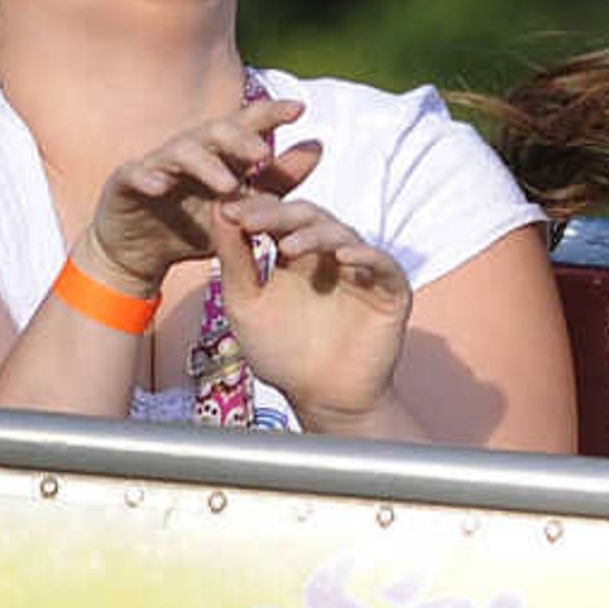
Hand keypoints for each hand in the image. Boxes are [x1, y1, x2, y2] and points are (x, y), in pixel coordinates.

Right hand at [73, 96, 324, 293]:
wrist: (140, 254)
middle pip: (214, 132)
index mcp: (219, 155)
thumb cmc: (194, 226)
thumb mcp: (242, 209)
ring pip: (180, 151)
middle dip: (239, 138)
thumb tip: (318, 145)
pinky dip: (148, 177)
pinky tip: (161, 186)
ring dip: (204, 164)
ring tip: (227, 184)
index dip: (270, 115)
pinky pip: (136, 175)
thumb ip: (277, 181)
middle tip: (262, 154)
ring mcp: (156, 164)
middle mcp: (189, 152)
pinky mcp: (126, 183)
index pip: (246, 127)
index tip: (300, 108)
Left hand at [209, 192, 411, 423]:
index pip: (277, 215)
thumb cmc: (281, 354)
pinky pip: (383, 263)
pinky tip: (343, 258)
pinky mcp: (389, 289)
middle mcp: (327, 254)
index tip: (228, 212)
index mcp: (293, 254)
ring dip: (315, 235)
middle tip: (251, 219)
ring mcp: (359, 269)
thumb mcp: (245, 303)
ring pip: (342, 234)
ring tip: (289, 247)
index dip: (254, 209)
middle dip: (279, 215)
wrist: (322, 398)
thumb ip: (234, 260)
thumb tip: (219, 209)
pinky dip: (365, 256)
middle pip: (307, 217)